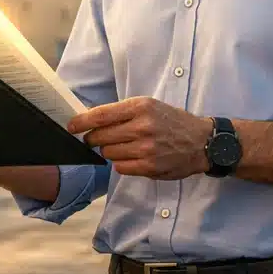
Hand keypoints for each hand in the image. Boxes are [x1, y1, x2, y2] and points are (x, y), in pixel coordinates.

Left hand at [67, 97, 214, 179]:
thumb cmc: (171, 121)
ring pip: (109, 153)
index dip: (81, 122)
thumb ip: (122, 112)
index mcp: (140, 107)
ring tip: (124, 147)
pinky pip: (120, 167)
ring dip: (110, 151)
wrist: (201, 141)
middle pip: (100, 136)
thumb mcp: (149, 106)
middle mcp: (142, 126)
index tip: (71, 126)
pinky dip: (121, 163)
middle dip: (93, 139)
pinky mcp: (149, 167)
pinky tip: (132, 157)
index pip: (101, 115)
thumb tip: (90, 120)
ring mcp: (146, 148)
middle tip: (95, 139)